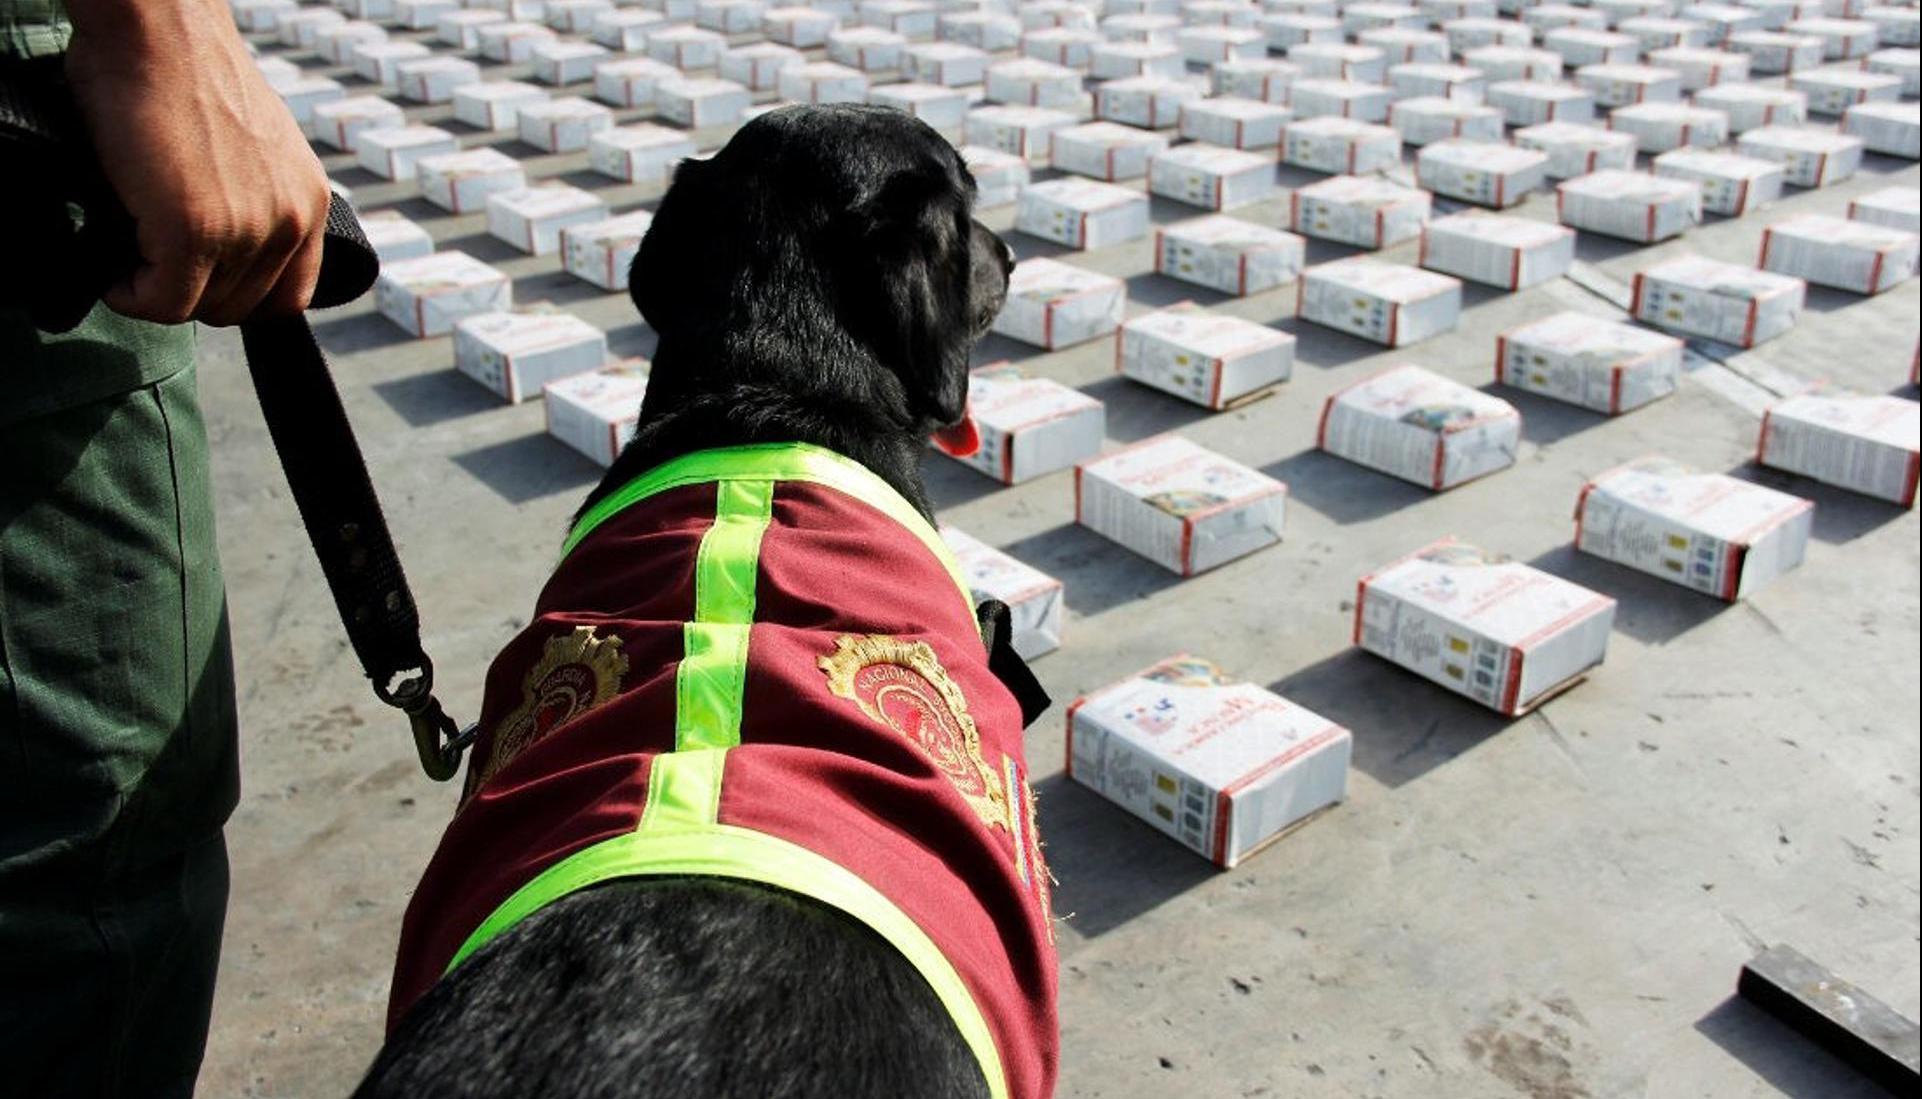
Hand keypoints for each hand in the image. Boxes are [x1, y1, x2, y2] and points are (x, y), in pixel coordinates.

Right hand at [64, 0, 331, 325]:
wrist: (158, 31)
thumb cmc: (182, 77)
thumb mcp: (248, 152)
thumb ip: (249, 201)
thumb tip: (215, 253)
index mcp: (309, 200)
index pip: (289, 295)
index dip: (237, 298)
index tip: (197, 282)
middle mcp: (292, 219)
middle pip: (241, 305)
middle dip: (189, 293)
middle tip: (148, 265)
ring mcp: (248, 228)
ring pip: (203, 306)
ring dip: (158, 292)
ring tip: (127, 260)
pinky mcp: (194, 230)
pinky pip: (165, 302)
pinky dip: (132, 297)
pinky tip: (113, 275)